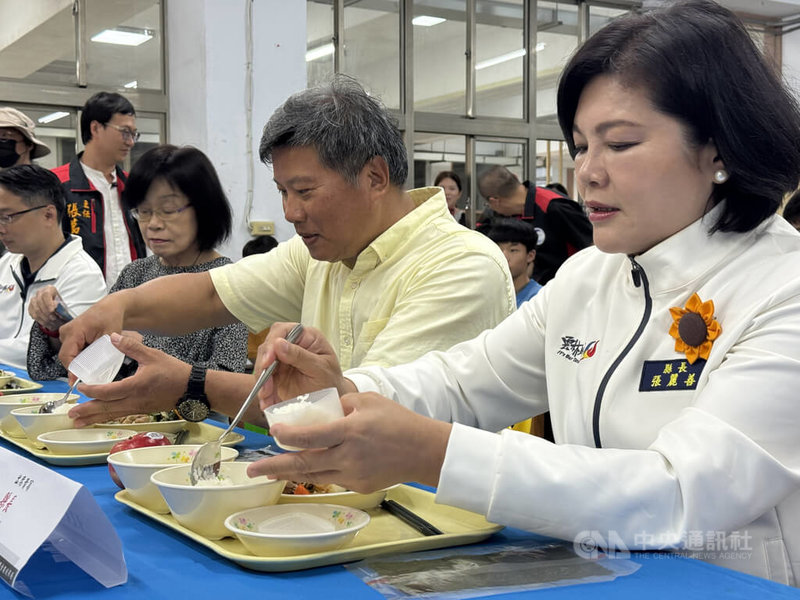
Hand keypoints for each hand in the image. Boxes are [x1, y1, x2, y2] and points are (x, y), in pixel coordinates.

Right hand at [28, 286, 66, 331]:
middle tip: (54, 319)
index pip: (46, 295)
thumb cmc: (60, 304)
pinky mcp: (30, 307)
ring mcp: (34, 299)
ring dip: (45, 318)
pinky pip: (33, 314)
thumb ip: (61, 306)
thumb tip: (59, 311)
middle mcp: (40, 293)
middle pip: (40, 303)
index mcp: (49, 289)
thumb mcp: (63, 303)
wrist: (56, 306)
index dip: (48, 303)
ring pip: (36, 310)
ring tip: (52, 323)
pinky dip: (41, 321)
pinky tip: (47, 324)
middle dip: (47, 313)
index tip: (53, 310)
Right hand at [59, 296, 124, 369]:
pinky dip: (81, 356)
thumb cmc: (110, 318)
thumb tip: (94, 371)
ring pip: (69, 354)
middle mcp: (66, 332)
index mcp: (74, 331)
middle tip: (90, 376)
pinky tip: (92, 357)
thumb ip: (101, 353)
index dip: (71, 370)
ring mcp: (66, 333)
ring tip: (94, 365)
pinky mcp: (70, 335)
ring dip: (80, 362)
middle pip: (67, 357)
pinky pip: (72, 350)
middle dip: (77, 367)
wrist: (110, 308)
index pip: (67, 356)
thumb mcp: (109, 337)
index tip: (76, 382)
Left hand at [68, 332, 190, 426]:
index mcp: (135, 386)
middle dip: (88, 411)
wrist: (192, 388)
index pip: (108, 391)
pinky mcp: (142, 410)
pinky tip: (100, 419)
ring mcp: (138, 408)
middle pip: (106, 408)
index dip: (92, 390)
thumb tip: (113, 338)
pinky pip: (120, 415)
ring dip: (94, 418)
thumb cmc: (174, 372)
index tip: (80, 387)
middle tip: (71, 414)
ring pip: (112, 414)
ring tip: (78, 422)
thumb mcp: (152, 355)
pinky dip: (107, 417)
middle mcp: (134, 401)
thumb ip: (131, 346)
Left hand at [246, 392, 451, 490]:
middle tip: (251, 469)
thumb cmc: (398, 421)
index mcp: (350, 431)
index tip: (271, 431)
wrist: (423, 450)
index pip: (311, 436)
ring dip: (289, 473)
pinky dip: (318, 471)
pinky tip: (307, 466)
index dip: (288, 436)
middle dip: (273, 467)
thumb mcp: (368, 401)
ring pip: (314, 475)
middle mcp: (348, 456)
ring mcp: (353, 474)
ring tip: (268, 472)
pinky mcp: (359, 486)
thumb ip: (341, 404)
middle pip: (303, 464)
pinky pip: (332, 478)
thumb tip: (322, 411)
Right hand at [255, 323, 353, 409]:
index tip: (269, 360)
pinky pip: (264, 380)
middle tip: (266, 383)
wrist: (334, 399)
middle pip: (269, 347)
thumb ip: (301, 356)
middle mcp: (292, 345)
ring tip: (267, 396)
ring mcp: (283, 360)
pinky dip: (264, 391)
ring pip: (263, 364)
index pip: (283, 331)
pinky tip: (267, 401)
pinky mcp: (277, 375)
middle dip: (264, 366)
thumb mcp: (321, 368)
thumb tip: (280, 344)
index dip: (272, 343)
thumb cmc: (332, 380)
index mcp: (306, 337)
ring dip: (262, 381)